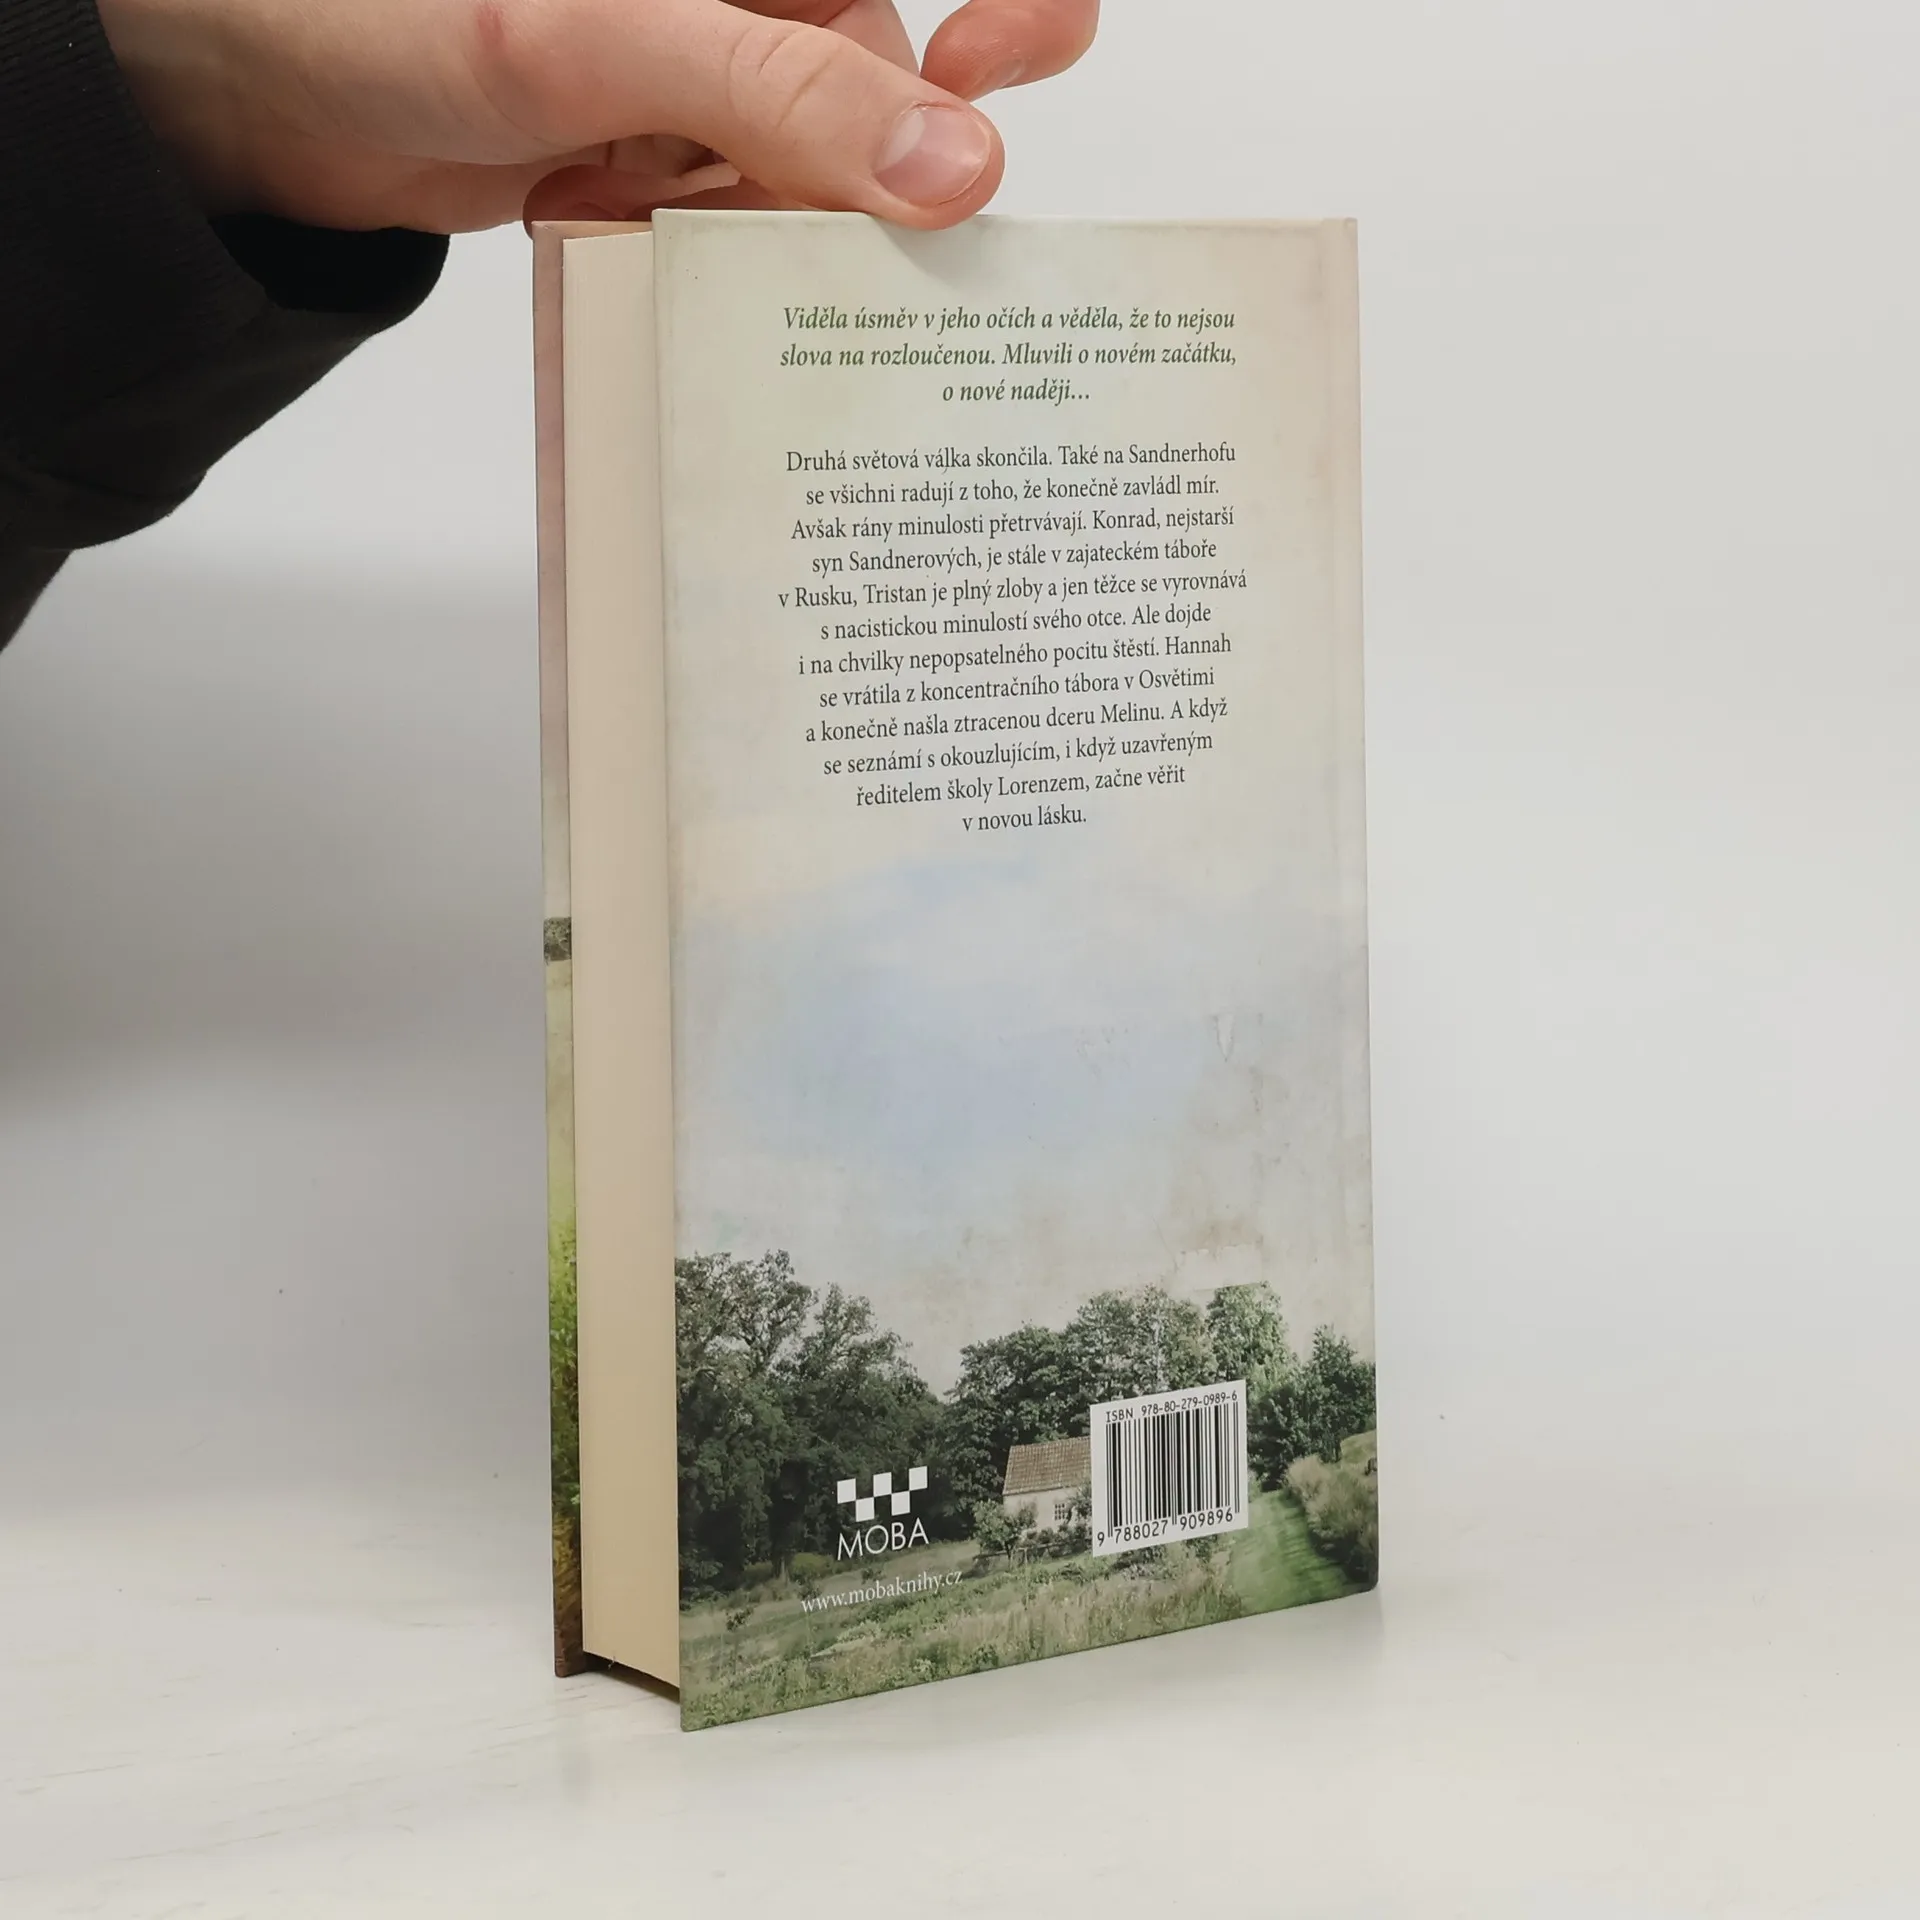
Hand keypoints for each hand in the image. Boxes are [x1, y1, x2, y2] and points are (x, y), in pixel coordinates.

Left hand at [94, 0, 1098, 234]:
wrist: (263, 94)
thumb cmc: (396, 15)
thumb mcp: (604, 39)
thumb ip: (784, 92)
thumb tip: (958, 169)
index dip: (1016, 13)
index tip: (1000, 74)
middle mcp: (752, 7)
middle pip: (888, 100)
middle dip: (836, 174)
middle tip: (745, 206)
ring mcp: (712, 79)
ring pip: (815, 180)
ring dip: (745, 223)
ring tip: (627, 202)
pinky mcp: (669, 152)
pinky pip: (742, 222)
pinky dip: (691, 245)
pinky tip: (602, 217)